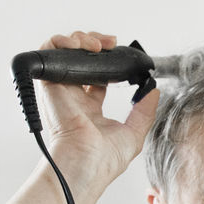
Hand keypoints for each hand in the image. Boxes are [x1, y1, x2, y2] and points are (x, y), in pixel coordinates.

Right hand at [36, 31, 159, 191]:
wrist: (86, 164)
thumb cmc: (104, 160)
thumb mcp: (134, 133)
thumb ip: (144, 111)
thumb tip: (154, 91)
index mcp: (90, 109)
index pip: (96, 76)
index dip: (108, 62)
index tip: (122, 56)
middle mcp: (73, 97)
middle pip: (80, 59)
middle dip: (96, 44)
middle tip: (111, 44)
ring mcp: (61, 90)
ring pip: (64, 51)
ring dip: (80, 39)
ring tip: (97, 45)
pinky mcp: (51, 83)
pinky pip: (48, 52)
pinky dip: (62, 42)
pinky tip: (81, 45)